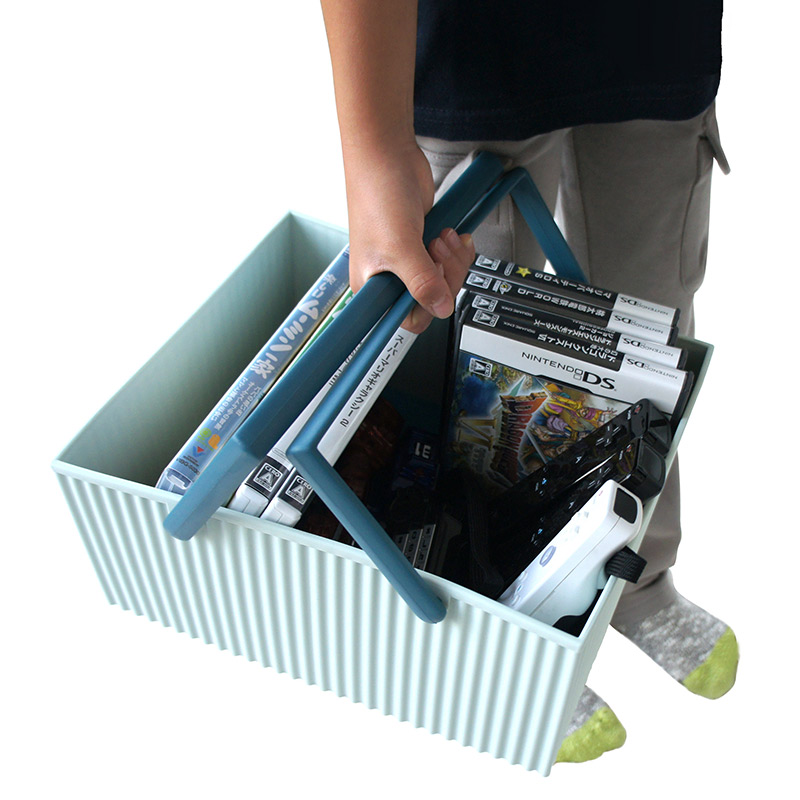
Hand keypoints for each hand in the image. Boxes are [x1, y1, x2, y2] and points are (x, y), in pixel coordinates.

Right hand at [345, 141, 474, 332]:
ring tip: (442, 237)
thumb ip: (422, 283)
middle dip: (445, 276)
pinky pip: (451, 260)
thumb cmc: (377, 194)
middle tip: (437, 253)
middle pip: (432, 299)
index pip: (406, 319)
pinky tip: (452, 234)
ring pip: (445, 279)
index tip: (432, 288)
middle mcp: (390, 277)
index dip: (426, 307)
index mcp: (372, 286)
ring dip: (453, 259)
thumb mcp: (400, 247)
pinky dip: (458, 249)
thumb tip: (440, 308)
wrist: (388, 155)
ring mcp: (409, 260)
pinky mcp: (424, 244)